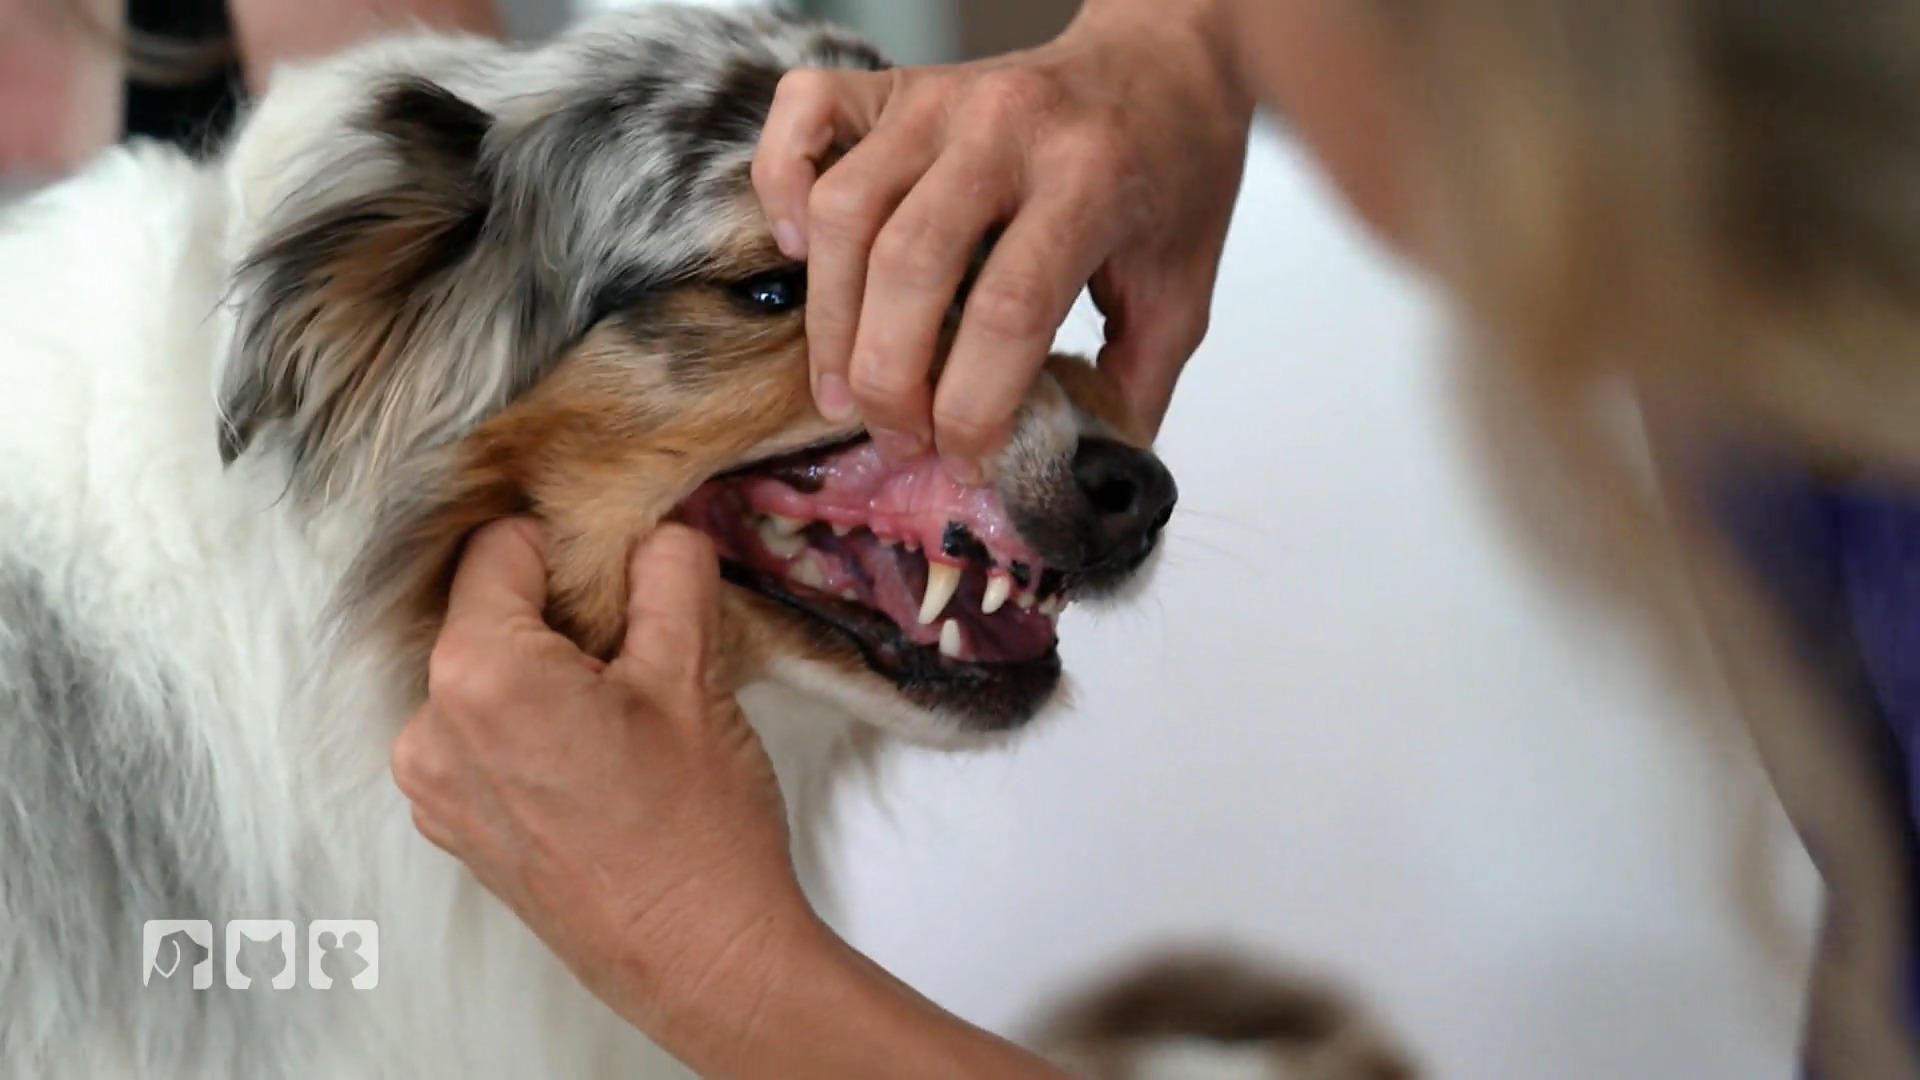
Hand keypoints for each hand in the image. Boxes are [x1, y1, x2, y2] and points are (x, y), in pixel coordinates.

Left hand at [392, 519, 811, 1034]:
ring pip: (484, 676)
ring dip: (545, 671)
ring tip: (624, 715)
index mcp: (478, 674)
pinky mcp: (457, 828)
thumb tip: (655, 529)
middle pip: (485, 614)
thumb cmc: (698, 831)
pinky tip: (599, 761)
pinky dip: (530, 727)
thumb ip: (669, 574)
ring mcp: (434, 788)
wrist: (704, 962)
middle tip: (637, 649)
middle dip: (558, 612)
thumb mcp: (695, 674)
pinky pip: (480, 739)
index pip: (499, 546)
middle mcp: (430, 729)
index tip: (623, 571)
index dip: (568, 543)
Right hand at [753, 0, 1251, 481]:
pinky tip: (802, 253)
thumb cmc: (1171, 177)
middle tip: (898, 438)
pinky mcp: (897, 83)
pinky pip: (802, 113)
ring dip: (831, 319)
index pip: (1009, 310)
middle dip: (888, 380)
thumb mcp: (1180, 292)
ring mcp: (941, 98)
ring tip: (844, 392)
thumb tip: (1082, 482)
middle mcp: (1006, 128)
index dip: (974, 405)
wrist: (1167, 59)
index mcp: (1091, 180)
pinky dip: (780, 183)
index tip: (969, 460)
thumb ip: (1133, 387)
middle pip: (909, 265)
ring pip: (844, 210)